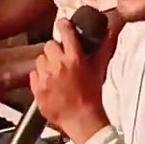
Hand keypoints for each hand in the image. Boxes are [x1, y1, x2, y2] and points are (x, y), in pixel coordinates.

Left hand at [29, 19, 114, 143]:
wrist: (81, 118)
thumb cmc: (91, 96)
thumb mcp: (99, 69)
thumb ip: (105, 48)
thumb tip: (111, 32)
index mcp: (74, 59)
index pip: (65, 32)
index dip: (63, 25)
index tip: (62, 25)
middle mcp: (58, 66)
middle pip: (49, 45)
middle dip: (55, 50)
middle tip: (61, 59)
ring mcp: (46, 77)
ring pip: (40, 59)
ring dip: (47, 64)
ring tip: (56, 73)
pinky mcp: (37, 88)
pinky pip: (33, 74)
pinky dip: (39, 77)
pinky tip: (50, 83)